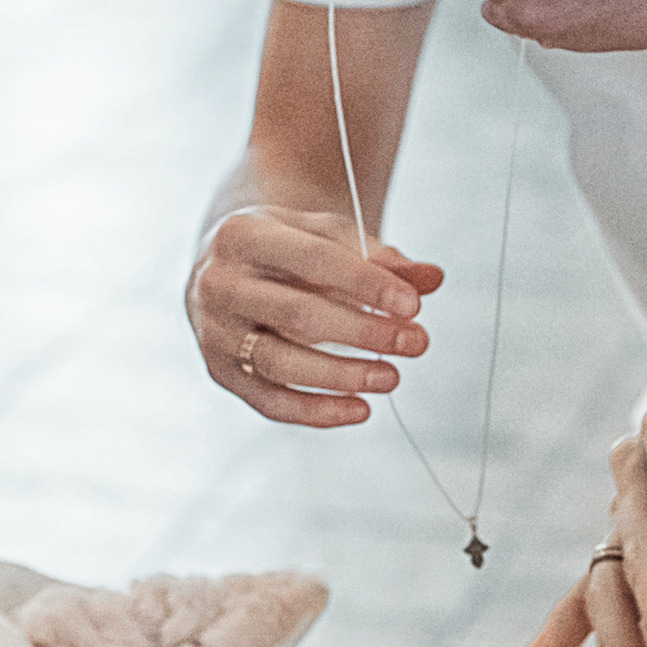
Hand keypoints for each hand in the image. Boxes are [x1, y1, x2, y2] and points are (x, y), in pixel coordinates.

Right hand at [188, 204, 441, 426]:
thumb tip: (431, 279)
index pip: (314, 260)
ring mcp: (215, 332)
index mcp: (243, 235)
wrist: (229, 263)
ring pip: (280, 363)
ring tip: (390, 377)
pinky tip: (359, 408)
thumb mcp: (328, 237)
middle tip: (414, 343)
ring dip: (342, 376)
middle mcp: (219, 283)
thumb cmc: (286, 249)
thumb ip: (381, 260)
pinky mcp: (220, 372)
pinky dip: (317, 412)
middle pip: (296, 314)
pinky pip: (270, 402)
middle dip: (363, 332)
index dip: (367, 284)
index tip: (412, 304)